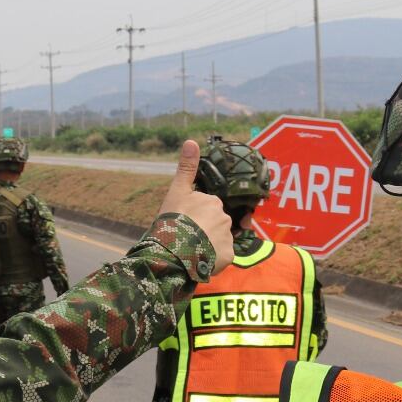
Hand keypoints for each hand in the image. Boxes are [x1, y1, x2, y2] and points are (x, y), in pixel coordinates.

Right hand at [157, 139, 232, 270]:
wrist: (175, 250)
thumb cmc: (174, 219)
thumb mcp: (177, 191)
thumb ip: (186, 168)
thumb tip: (191, 140)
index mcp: (212, 201)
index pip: (205, 208)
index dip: (193, 217)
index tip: (182, 223)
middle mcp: (224, 217)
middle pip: (213, 224)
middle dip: (202, 231)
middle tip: (186, 238)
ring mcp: (228, 237)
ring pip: (218, 241)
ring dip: (208, 246)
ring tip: (192, 251)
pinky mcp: (228, 256)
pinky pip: (222, 257)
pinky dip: (213, 260)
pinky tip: (200, 261)